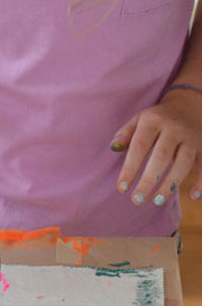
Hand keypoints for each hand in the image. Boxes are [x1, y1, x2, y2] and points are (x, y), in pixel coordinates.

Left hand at [112, 89, 201, 205]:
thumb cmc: (157, 118)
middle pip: (161, 156)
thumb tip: (113, 148)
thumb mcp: (139, 119)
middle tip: (137, 200)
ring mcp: (191, 138)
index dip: (130, 168)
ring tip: (157, 201)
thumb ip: (125, 133)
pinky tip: (193, 196)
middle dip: (149, 180)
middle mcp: (174, 129)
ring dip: (171, 184)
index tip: (121, 188)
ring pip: (184, 163)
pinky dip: (201, 181)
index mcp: (154, 121)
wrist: (188, 104)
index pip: (140, 146)